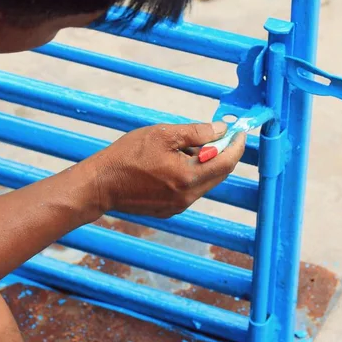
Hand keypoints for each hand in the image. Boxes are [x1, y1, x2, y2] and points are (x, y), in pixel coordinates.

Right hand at [90, 122, 245, 217]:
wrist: (101, 185)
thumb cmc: (128, 156)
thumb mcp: (163, 135)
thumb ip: (196, 133)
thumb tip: (220, 130)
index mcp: (188, 177)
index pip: (226, 162)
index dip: (236, 145)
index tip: (239, 132)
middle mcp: (188, 197)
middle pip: (219, 175)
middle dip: (222, 153)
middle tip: (217, 135)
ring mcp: (178, 207)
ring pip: (204, 182)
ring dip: (205, 164)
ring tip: (185, 147)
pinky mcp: (169, 210)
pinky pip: (190, 191)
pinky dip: (192, 175)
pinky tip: (174, 163)